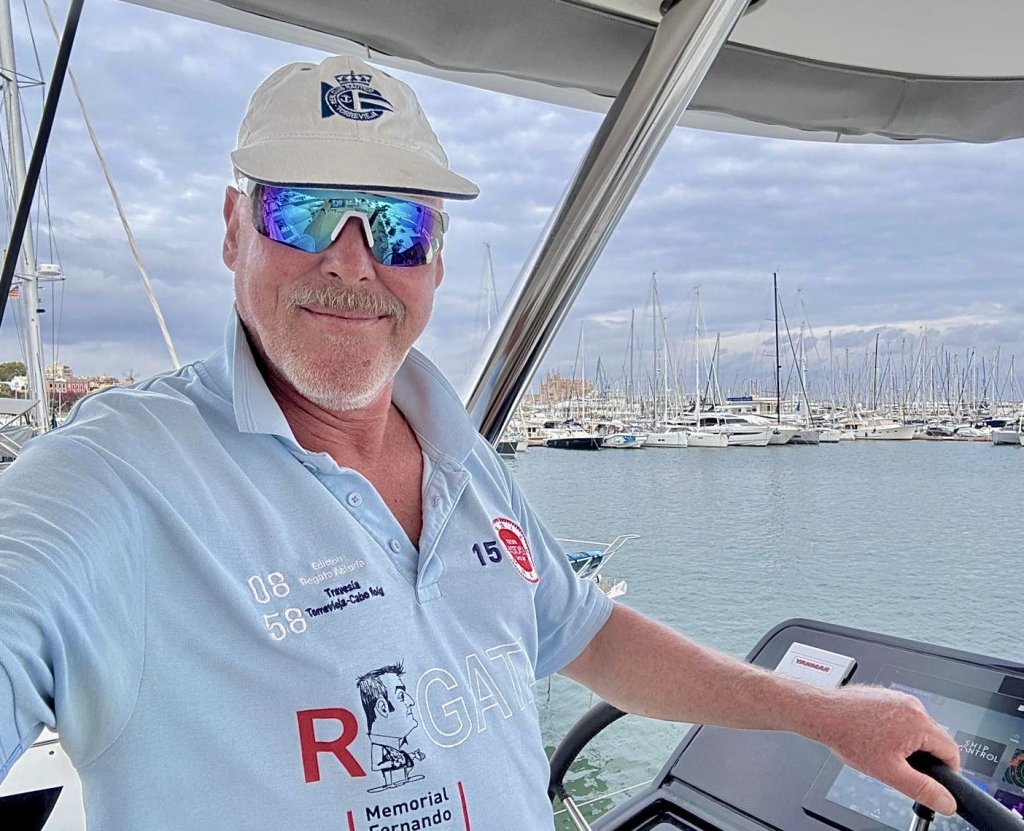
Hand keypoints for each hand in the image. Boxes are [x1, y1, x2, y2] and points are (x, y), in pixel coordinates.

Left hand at [815, 685, 960, 815]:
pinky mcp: (886, 696)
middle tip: (902, 767)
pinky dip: (895, 729)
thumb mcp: (890, 772)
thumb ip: (922, 789)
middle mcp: (912, 705)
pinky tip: (875, 737)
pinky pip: (901, 717)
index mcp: (919, 722)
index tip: (934, 781)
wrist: (823, 714)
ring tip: (884, 751)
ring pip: (918, 728)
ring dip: (909, 743)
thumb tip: (946, 802)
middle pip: (935, 739)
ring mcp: (898, 698)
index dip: (946, 772)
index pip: (952, 752)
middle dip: (923, 757)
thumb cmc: (850, 736)